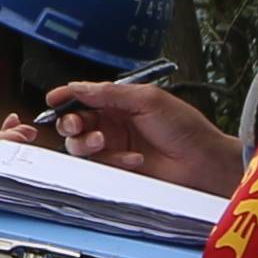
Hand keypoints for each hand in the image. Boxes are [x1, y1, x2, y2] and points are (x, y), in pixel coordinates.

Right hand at [47, 76, 244, 192]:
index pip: (84, 97)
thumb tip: (78, 87)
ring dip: (86, 143)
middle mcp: (114, 124)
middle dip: (70, 123)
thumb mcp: (147, 99)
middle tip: (75, 125)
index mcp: (120, 103)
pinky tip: (134, 160)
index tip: (54, 99)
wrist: (203, 162)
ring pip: (80, 147)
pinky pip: (100, 166)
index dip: (67, 97)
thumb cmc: (185, 128)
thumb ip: (110, 93)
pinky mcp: (119, 170)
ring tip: (103, 141)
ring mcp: (116, 148)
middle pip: (75, 123)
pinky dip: (112, 162)